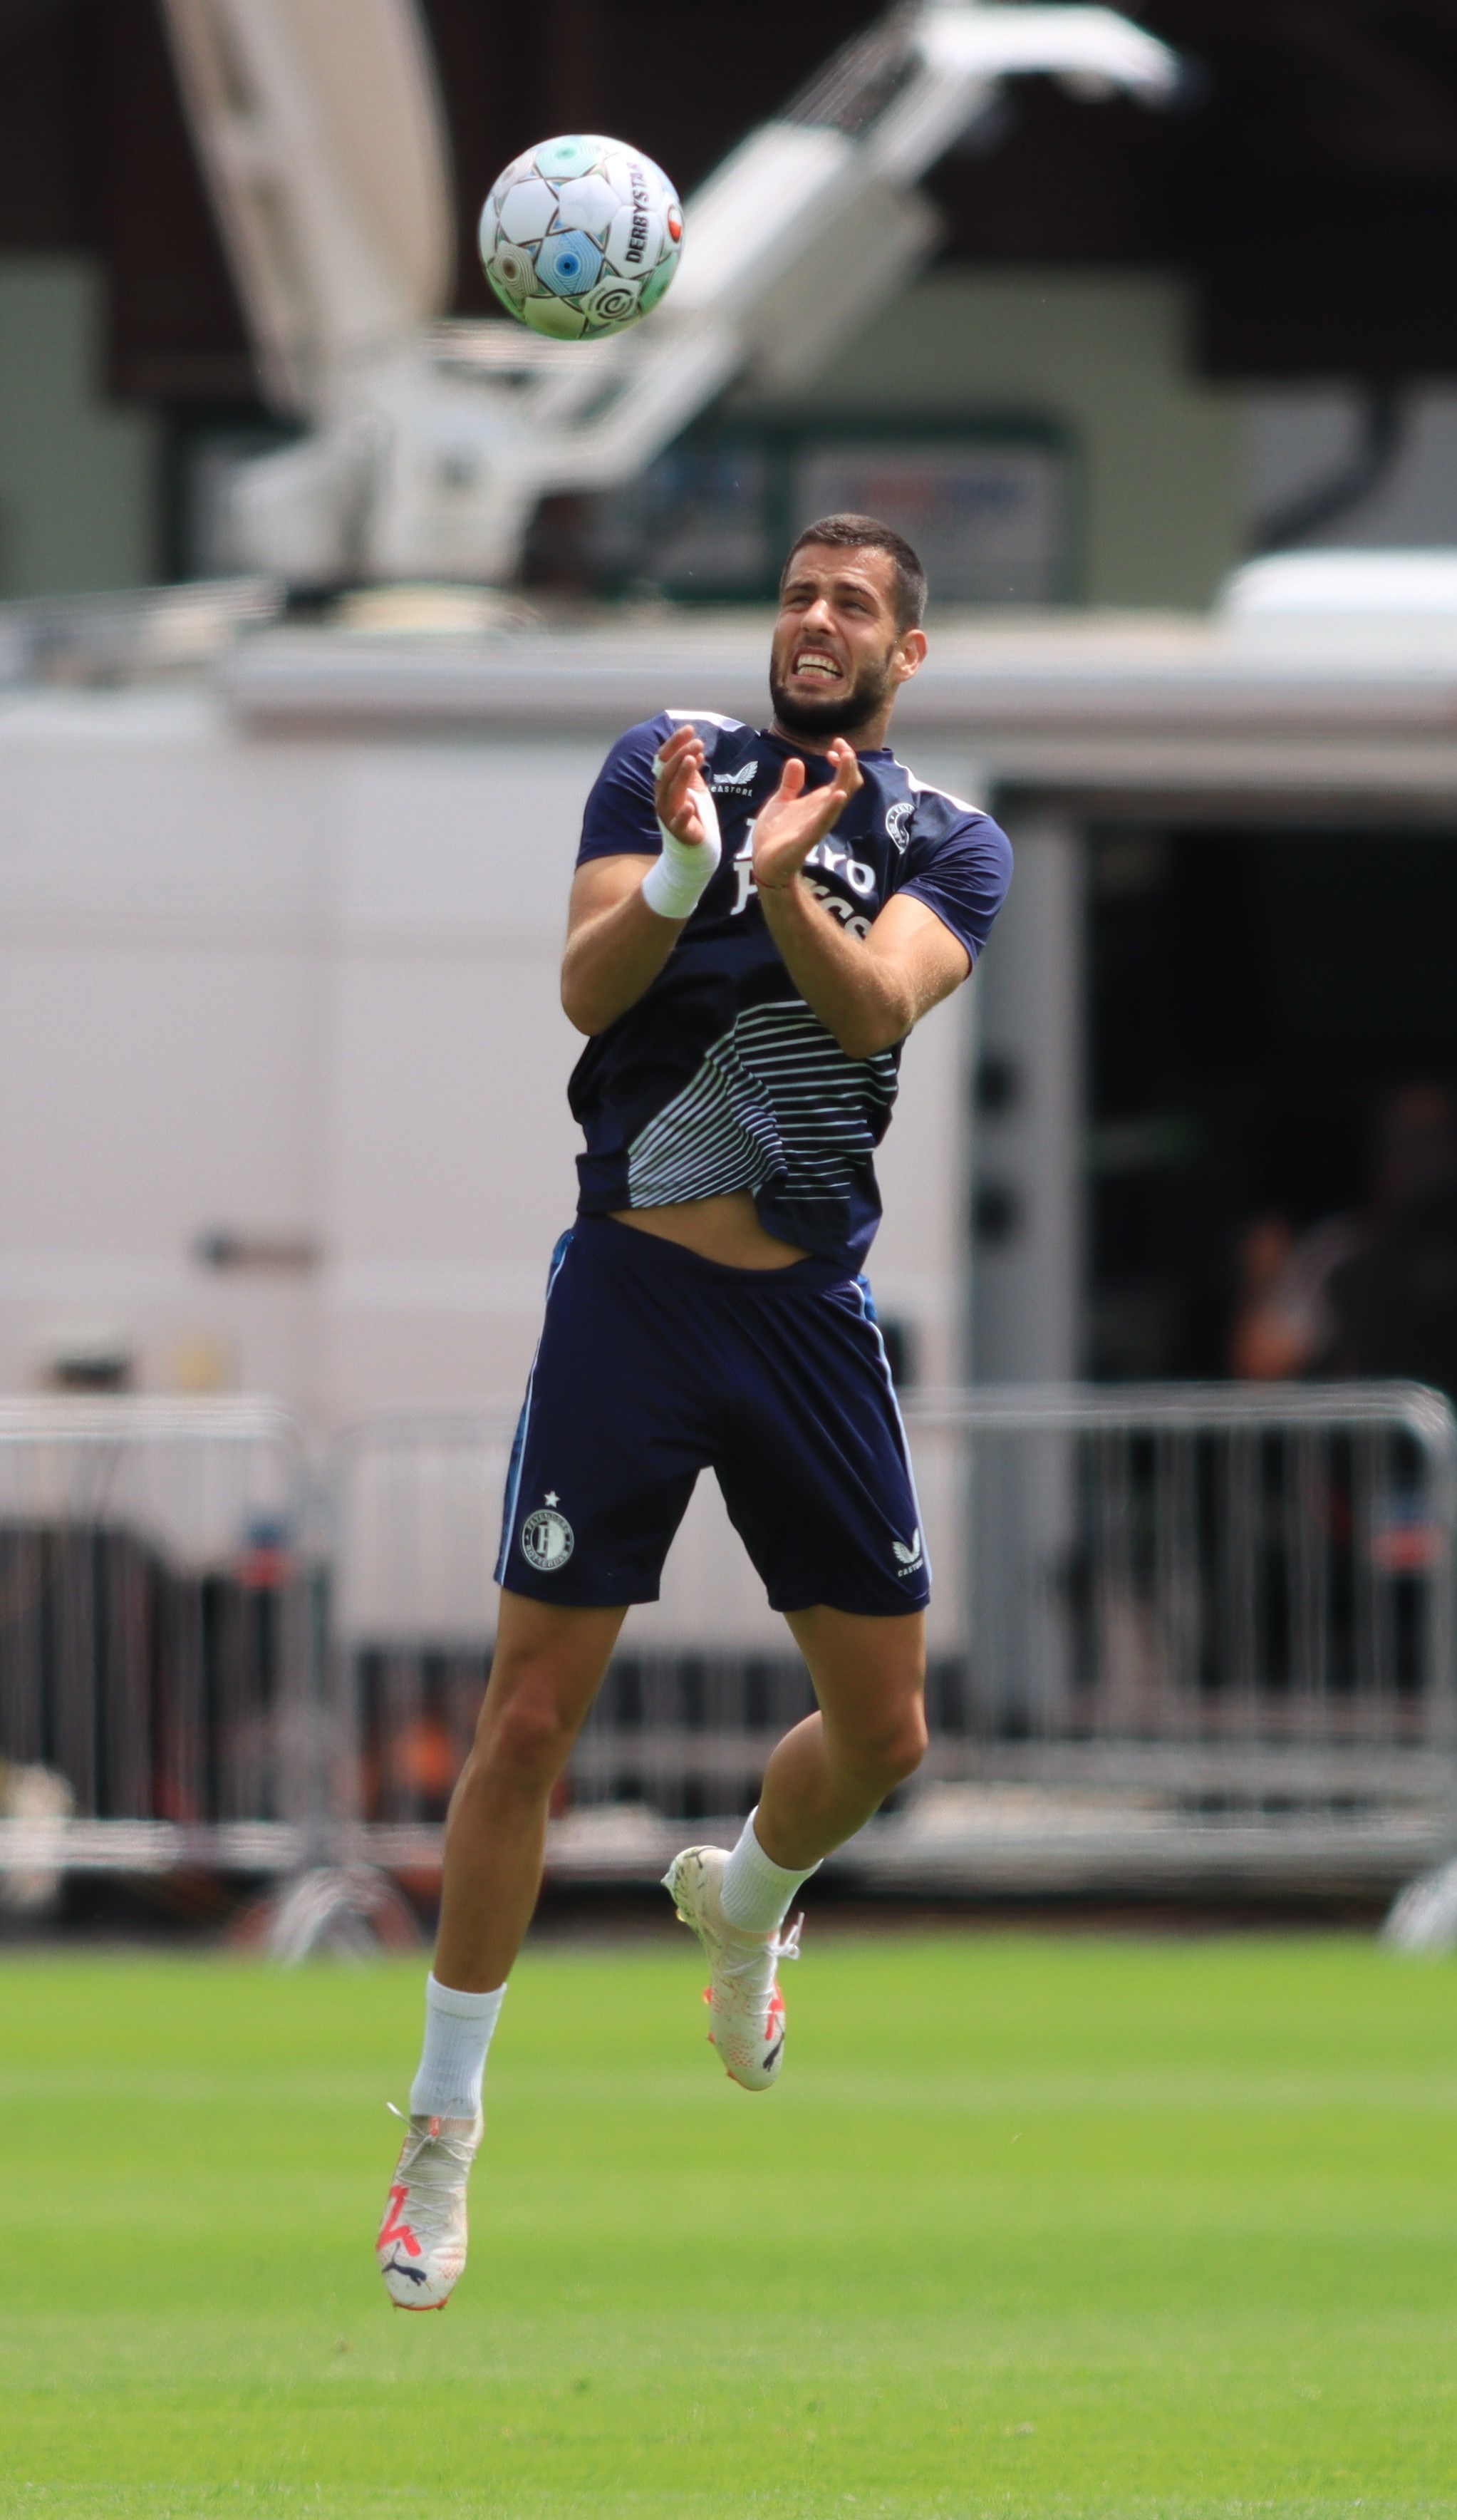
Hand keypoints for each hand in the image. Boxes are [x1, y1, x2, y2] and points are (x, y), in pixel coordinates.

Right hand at [652, 723, 715, 848]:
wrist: (695, 843)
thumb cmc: (693, 810)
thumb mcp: (693, 784)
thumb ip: (692, 768)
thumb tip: (697, 749)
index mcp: (664, 783)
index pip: (664, 758)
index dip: (675, 743)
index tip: (689, 729)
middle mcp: (663, 796)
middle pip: (667, 772)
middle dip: (680, 754)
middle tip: (697, 742)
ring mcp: (669, 813)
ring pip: (672, 792)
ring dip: (681, 775)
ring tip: (691, 759)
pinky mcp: (679, 831)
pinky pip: (678, 822)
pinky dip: (683, 814)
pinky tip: (689, 805)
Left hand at [752, 740, 861, 892]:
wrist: (763, 862)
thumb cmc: (775, 834)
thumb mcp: (781, 801)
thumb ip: (791, 783)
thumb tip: (796, 761)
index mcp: (819, 802)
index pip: (843, 778)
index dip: (844, 759)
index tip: (835, 745)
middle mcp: (823, 812)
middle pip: (848, 785)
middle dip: (849, 763)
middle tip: (842, 746)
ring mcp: (817, 824)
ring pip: (840, 800)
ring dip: (845, 778)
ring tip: (847, 759)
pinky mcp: (806, 838)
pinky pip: (823, 821)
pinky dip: (832, 807)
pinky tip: (838, 794)